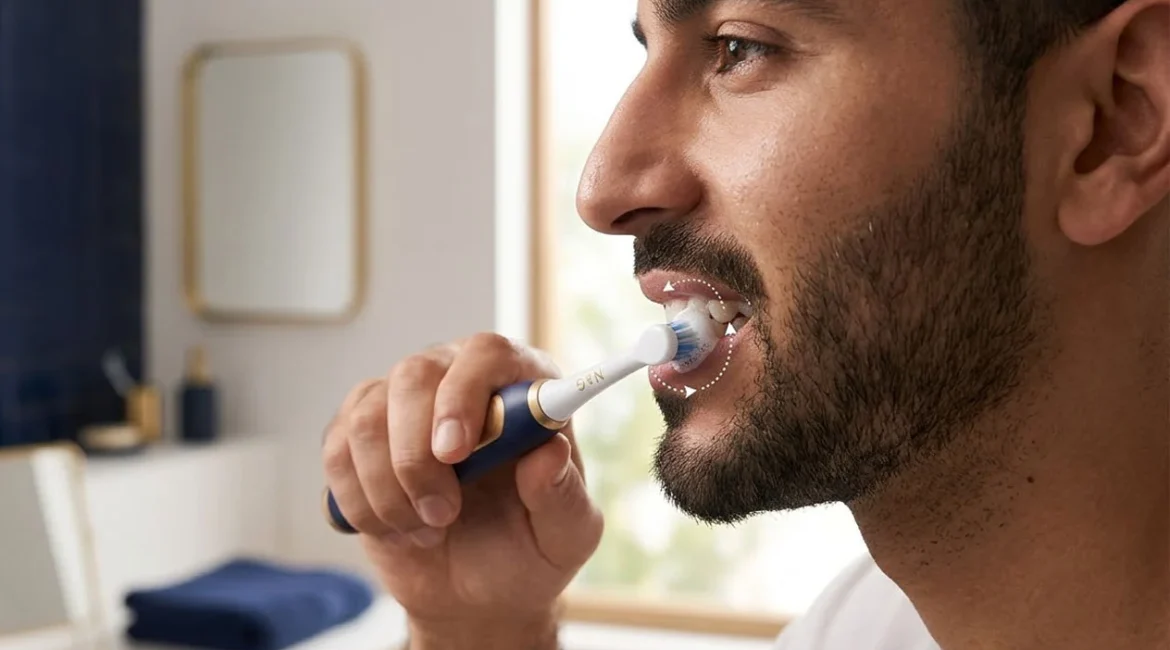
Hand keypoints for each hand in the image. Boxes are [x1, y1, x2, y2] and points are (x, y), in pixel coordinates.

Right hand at [322, 333, 603, 641]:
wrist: (478, 593)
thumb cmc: (528, 551)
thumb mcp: (566, 536)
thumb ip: (563, 496)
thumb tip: (549, 451)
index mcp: (521, 389)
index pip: (486, 354)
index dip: (464, 394)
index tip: (455, 452)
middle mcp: (459, 380)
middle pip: (414, 375)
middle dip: (418, 456)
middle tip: (445, 513)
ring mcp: (404, 404)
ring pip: (367, 416)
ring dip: (389, 487)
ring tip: (428, 529)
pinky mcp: (360, 436)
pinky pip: (338, 450)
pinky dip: (361, 502)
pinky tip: (396, 528)